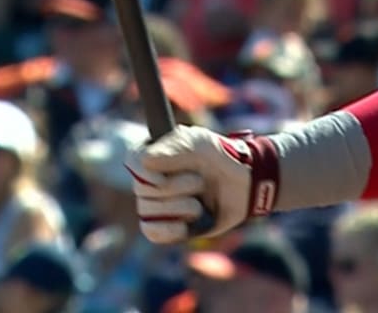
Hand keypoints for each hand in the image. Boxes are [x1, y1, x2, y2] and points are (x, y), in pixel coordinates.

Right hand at [126, 125, 279, 243]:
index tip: (163, 178)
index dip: (146, 172)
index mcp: (154, 153)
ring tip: (201, 203)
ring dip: (180, 208)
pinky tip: (189, 224)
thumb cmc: (221, 157)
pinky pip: (153, 233)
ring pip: (149, 213)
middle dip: (176, 188)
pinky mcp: (165, 226)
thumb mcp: (202, 144)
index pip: (133, 161)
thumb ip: (175, 147)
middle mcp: (148, 179)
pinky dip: (171, 230)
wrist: (244, 184)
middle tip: (200, 182)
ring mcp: (155, 203)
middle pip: (143, 190)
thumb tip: (144, 161)